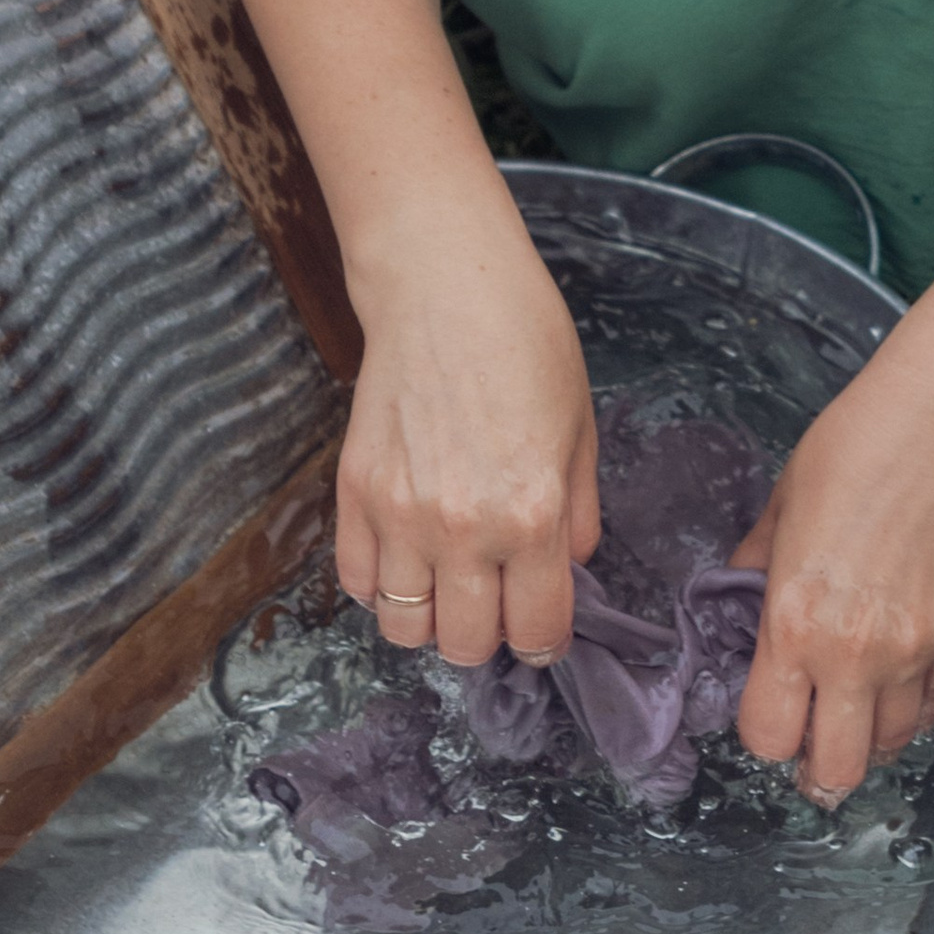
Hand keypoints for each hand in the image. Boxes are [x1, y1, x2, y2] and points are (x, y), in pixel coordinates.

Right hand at [332, 239, 599, 668]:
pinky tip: (407, 556)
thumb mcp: (580, 430)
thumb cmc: (526, 344)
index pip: (535, 629)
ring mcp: (400, 515)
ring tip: (447, 584)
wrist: (445, 288)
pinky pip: (358, 583)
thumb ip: (579, 513)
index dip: (544, 639)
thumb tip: (571, 568)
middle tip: (495, 605)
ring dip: (430, 619)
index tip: (540, 628)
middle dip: (487, 636)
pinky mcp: (354, 493)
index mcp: (532, 514)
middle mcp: (463, 529)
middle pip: (466, 645)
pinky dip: (382, 586)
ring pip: (404, 629)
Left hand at [731, 357, 933, 805]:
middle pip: (837, 769)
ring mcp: (916, 649)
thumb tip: (744, 600)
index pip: (768, 735)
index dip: (763, 733)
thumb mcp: (780, 508)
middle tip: (811, 739)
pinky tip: (899, 682)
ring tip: (857, 708)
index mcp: (795, 624)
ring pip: (892, 745)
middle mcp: (856, 653)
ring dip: (868, 737)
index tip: (767, 710)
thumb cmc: (850, 451)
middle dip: (816, 766)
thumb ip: (755, 568)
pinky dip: (914, 707)